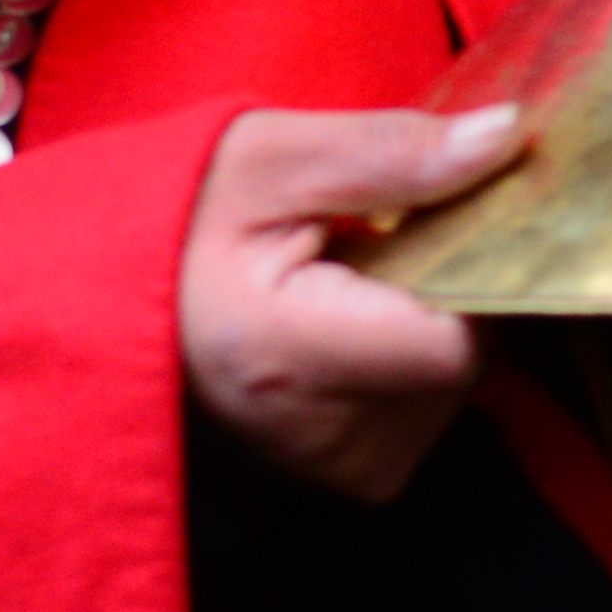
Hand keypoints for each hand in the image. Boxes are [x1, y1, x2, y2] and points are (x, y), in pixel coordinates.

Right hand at [181, 105, 517, 503]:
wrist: (105, 298)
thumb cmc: (179, 218)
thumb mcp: (274, 156)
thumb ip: (394, 152)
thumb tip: (506, 136)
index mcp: (292, 356)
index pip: (460, 340)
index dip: (466, 271)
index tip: (427, 221)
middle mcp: (319, 436)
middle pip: (466, 361)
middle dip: (446, 289)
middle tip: (372, 247)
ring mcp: (336, 466)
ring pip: (457, 384)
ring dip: (428, 323)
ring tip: (349, 286)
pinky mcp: (354, 474)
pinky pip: (433, 409)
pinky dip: (412, 362)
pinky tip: (351, 328)